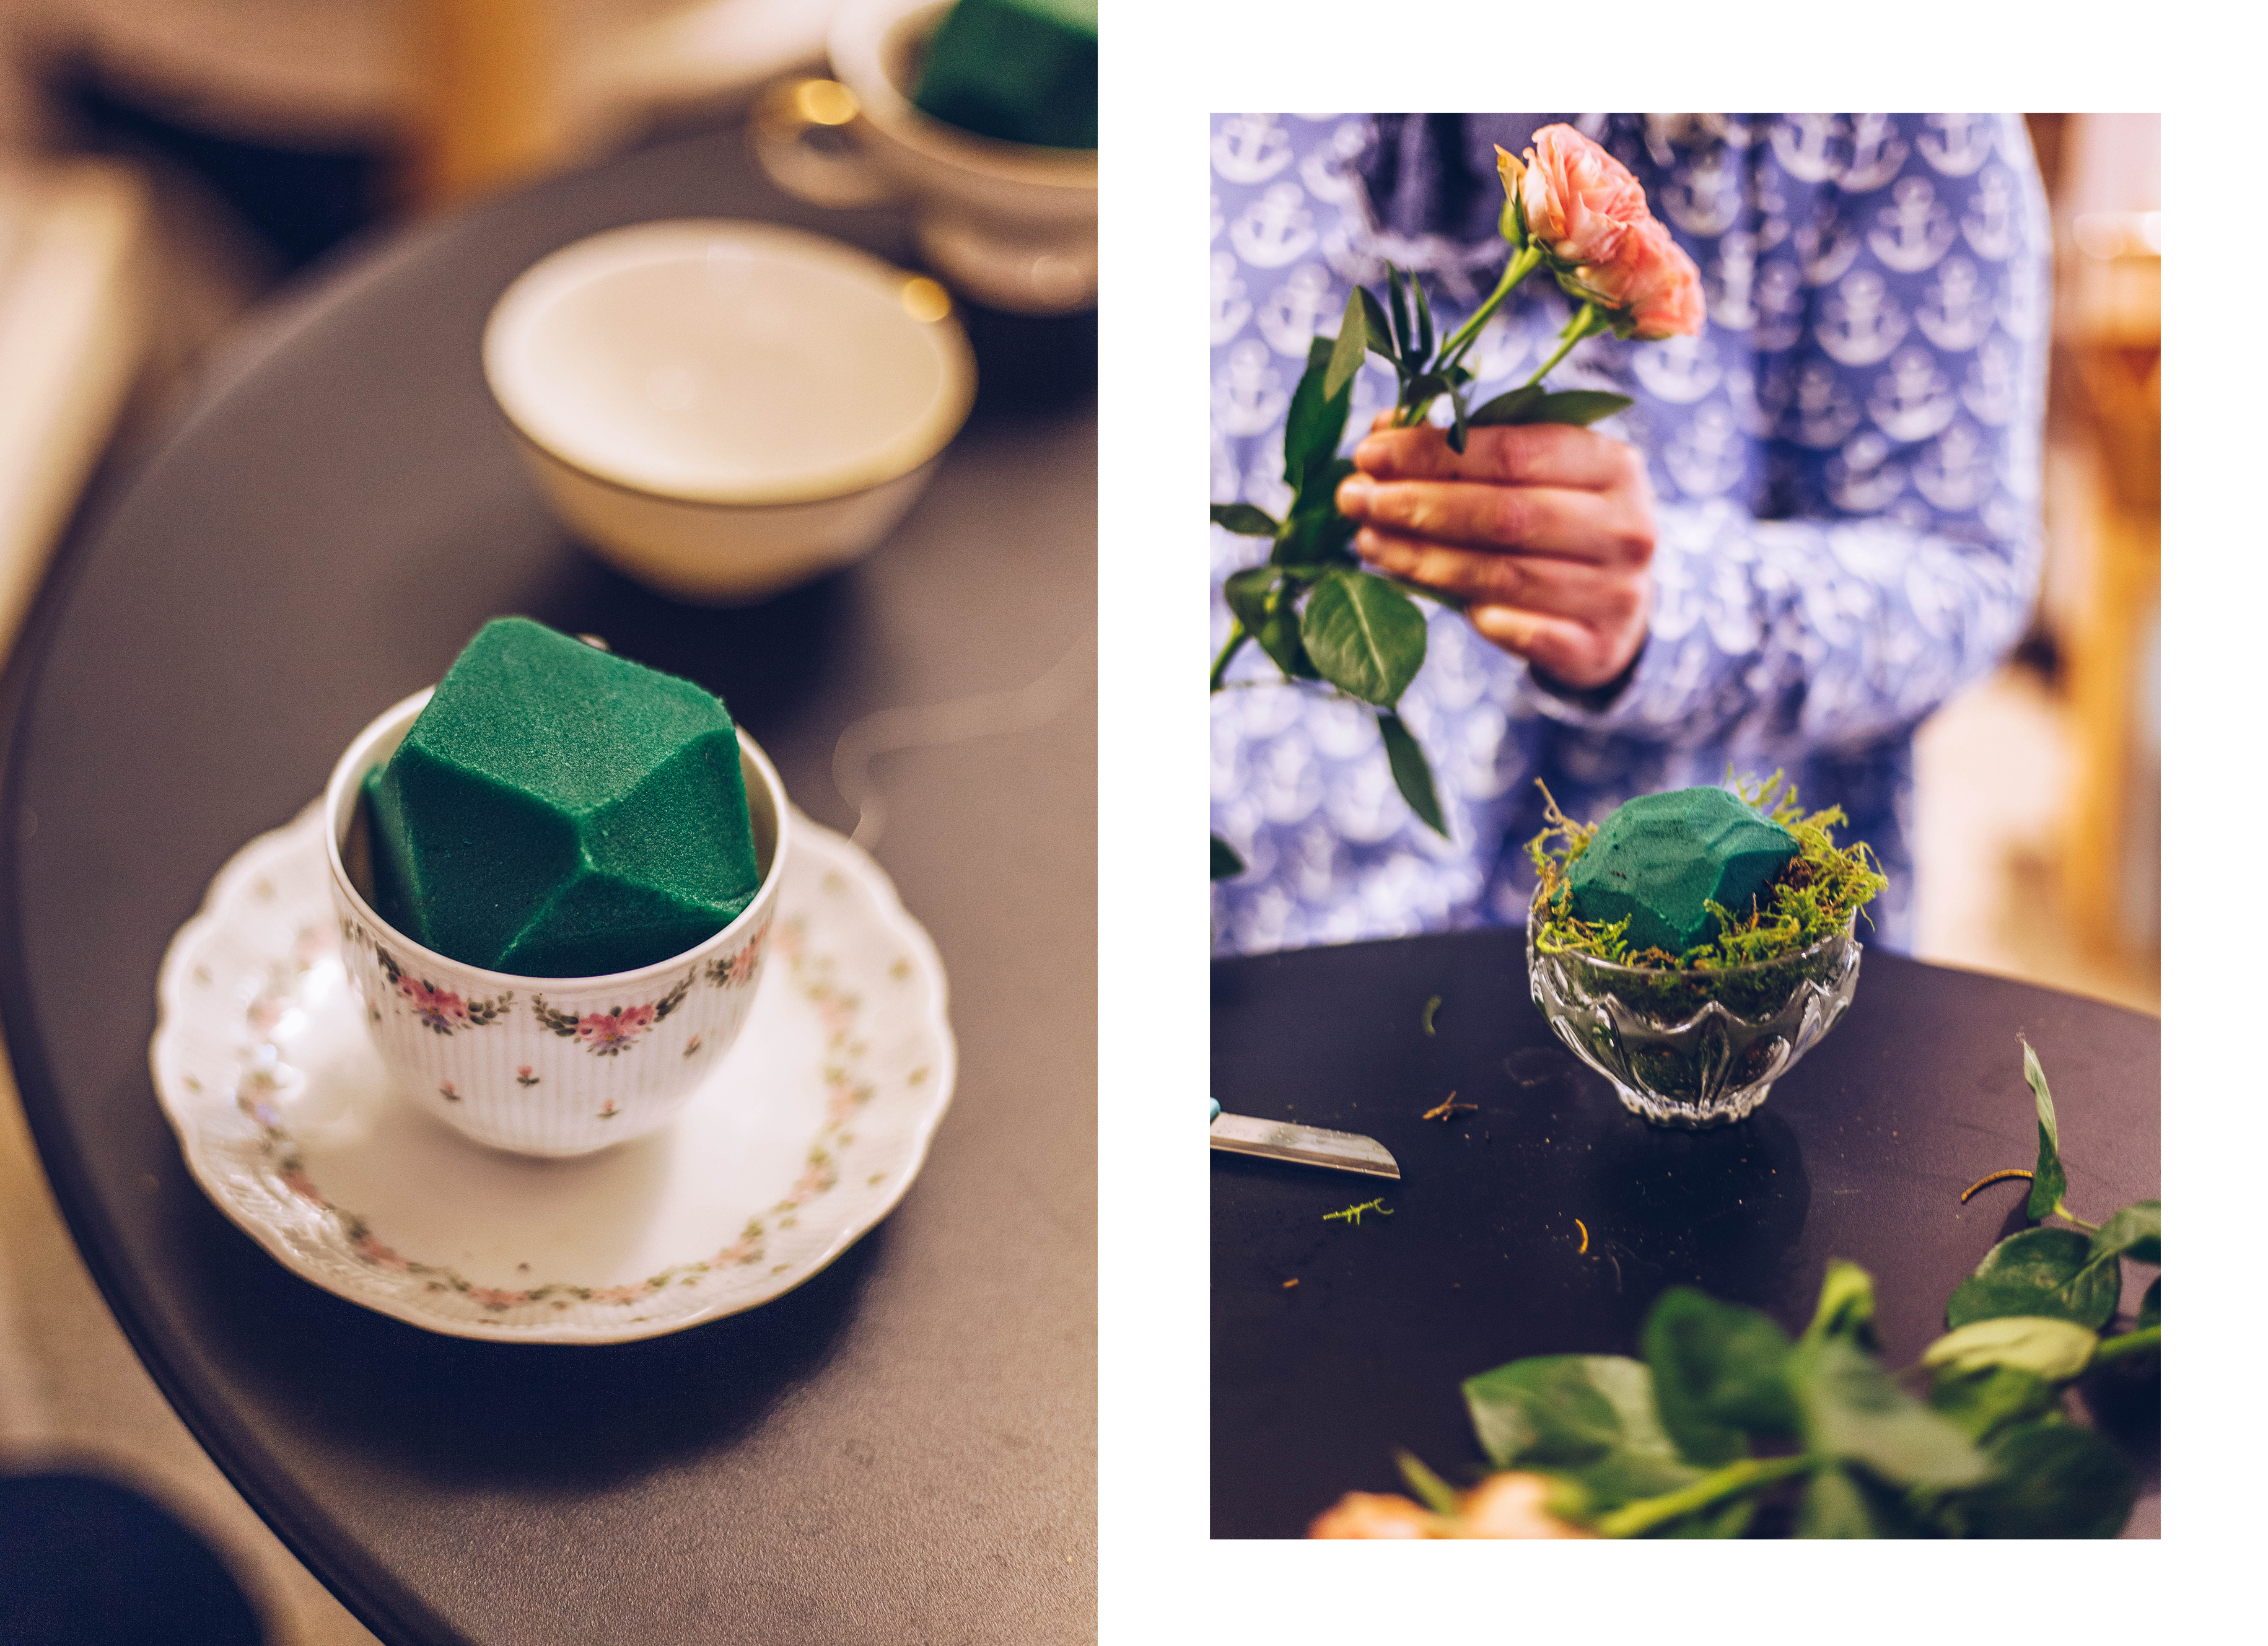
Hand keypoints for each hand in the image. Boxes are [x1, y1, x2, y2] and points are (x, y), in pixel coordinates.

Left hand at [1335, 417, 1656, 690]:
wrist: (1617, 613)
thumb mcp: (1535, 478)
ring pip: (1500, 574)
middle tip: (1354, 498)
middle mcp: (1625, 527)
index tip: (1370, 452)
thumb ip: (1469, 452)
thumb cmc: (1561, 527)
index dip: (1433, 452)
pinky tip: (1423, 595)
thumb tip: (1381, 432)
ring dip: (1422, 559)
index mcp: (1613, 465)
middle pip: (1503, 513)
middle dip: (1416, 504)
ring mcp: (1617, 593)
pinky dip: (1472, 615)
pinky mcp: (1596, 649)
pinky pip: (1520, 633)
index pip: (1513, 451)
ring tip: (1367, 542)